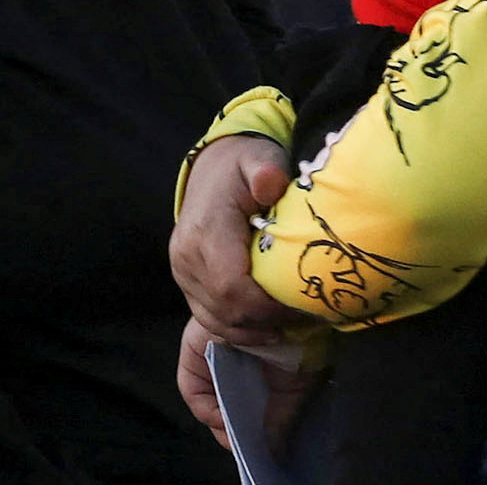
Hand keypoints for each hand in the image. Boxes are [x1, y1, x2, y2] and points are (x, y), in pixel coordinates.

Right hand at [170, 135, 303, 342]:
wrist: (211, 166)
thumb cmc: (242, 163)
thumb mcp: (258, 157)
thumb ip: (264, 170)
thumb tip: (270, 182)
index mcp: (205, 230)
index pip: (231, 287)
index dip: (265, 307)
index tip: (299, 307)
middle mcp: (187, 255)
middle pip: (225, 309)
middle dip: (265, 322)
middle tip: (303, 318)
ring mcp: (182, 270)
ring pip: (216, 319)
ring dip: (253, 330)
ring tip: (289, 325)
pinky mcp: (185, 279)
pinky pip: (209, 316)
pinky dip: (239, 327)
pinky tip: (267, 326)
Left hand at [176, 321, 311, 452]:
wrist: (282, 308)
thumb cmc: (296, 343)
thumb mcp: (293, 387)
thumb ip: (281, 420)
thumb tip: (277, 456)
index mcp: (256, 370)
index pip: (242, 409)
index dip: (245, 434)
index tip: (256, 453)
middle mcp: (231, 363)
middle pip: (223, 405)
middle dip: (233, 430)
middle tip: (245, 449)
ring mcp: (211, 355)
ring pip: (207, 398)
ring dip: (220, 421)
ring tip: (236, 436)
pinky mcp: (194, 350)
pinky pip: (191, 386)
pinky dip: (204, 407)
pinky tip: (221, 417)